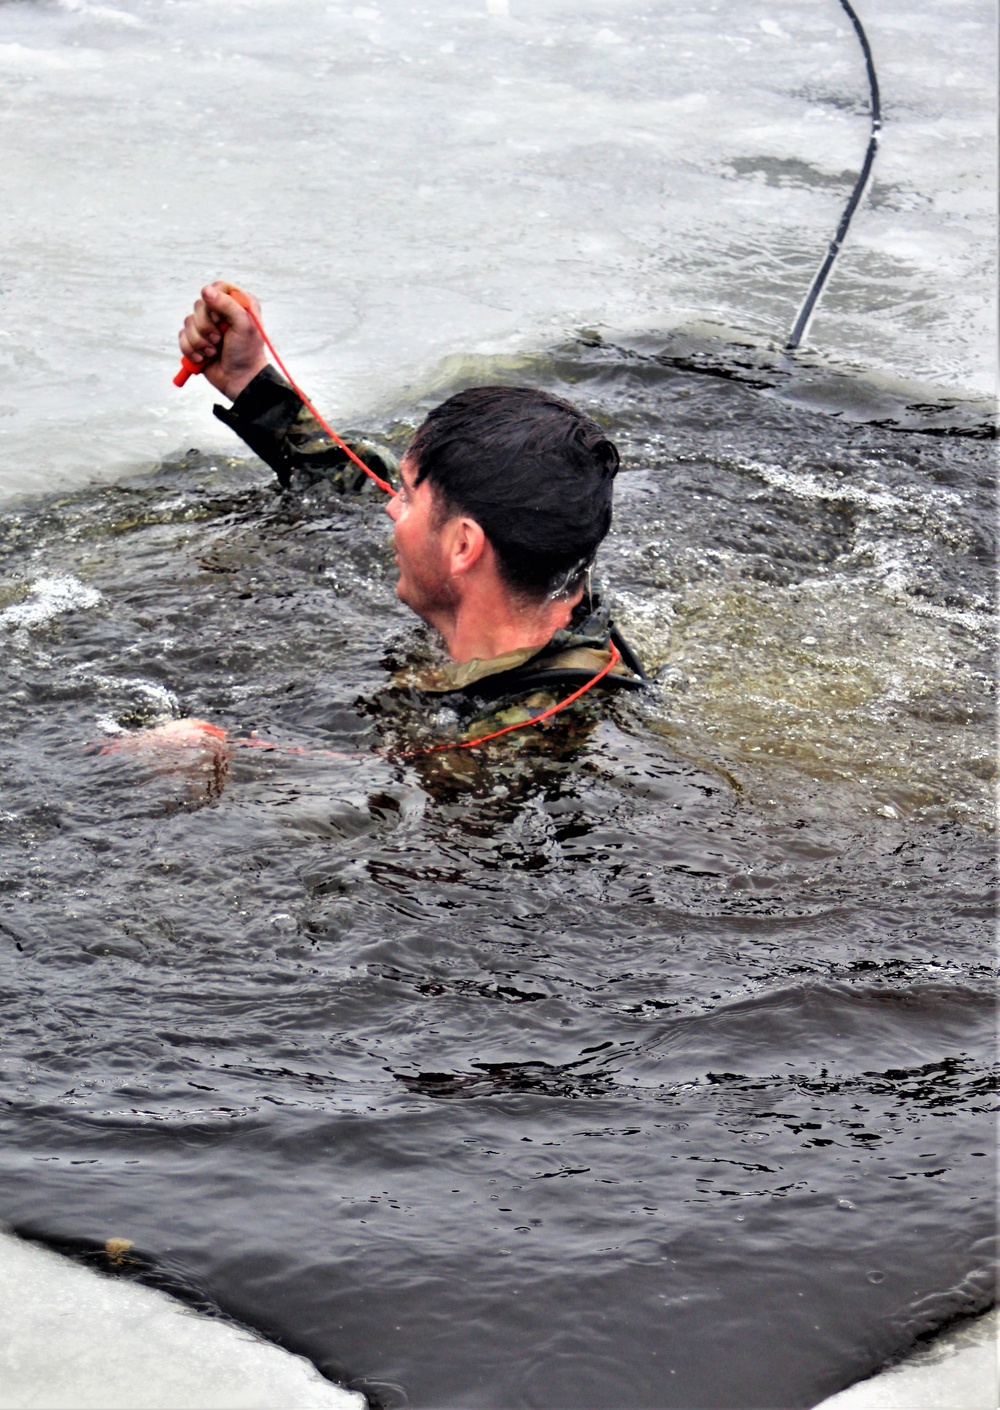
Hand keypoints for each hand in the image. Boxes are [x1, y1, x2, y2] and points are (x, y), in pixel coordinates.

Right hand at [178, 281, 267, 400]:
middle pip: (199, 305)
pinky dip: (191, 350)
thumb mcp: (244, 325)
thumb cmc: (246, 353)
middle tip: (219, 339)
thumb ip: (227, 305)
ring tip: (213, 352)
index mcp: (238, 304)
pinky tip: (204, 358)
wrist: (240, 381)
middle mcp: (221, 312)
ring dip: (199, 341)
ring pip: (188, 322)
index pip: (217, 287)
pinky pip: (182, 337)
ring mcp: (208, 327)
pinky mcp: (197, 341)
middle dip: (206, 326)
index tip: (219, 317)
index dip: (214, 301)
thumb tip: (206, 290)